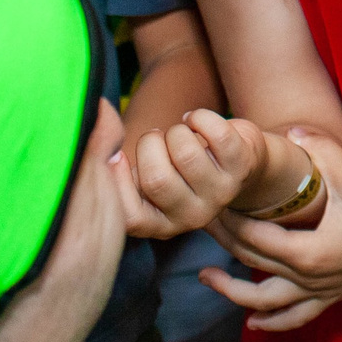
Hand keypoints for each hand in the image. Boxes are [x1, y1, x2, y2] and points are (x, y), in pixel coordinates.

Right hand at [114, 107, 267, 239]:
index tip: (118, 155)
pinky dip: (199, 117)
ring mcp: (221, 193)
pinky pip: (216, 132)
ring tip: (179, 133)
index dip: (118, 182)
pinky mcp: (241, 166)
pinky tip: (195, 121)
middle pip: (157, 179)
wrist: (238, 163)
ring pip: (186, 153)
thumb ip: (121, 173)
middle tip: (155, 138)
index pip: (131, 217)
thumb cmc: (179, 169)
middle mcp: (193, 217)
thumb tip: (99, 145)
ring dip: (176, 131)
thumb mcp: (149, 180)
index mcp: (162, 225)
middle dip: (149, 145)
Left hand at [199, 130, 341, 331]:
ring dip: (232, 291)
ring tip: (206, 279)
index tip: (213, 201)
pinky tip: (253, 323)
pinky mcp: (329, 298)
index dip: (229, 221)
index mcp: (308, 251)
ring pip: (264, 301)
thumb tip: (290, 132)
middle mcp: (307, 278)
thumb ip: (322, 152)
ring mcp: (317, 292)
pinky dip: (271, 323)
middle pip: (251, 264)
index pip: (253, 238)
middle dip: (223, 244)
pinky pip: (294, 318)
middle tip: (202, 222)